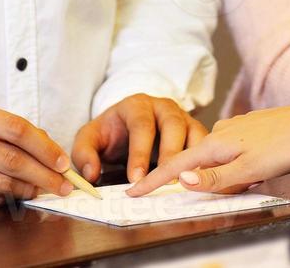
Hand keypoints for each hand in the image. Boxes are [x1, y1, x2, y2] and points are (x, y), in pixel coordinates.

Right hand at [0, 97, 74, 207]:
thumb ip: (7, 128)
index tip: (63, 162)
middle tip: (62, 185)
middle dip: (44, 174)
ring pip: (0, 182)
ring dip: (27, 189)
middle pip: (11, 159)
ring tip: (42, 190)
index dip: (45, 147)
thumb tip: (48, 147)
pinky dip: (5, 199)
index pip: (16, 129)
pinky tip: (14, 196)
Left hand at [70, 93, 207, 183]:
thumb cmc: (110, 134)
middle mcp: (163, 107)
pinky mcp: (195, 131)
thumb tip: (91, 174)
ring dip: (192, 158)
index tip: (135, 179)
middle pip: (172, 125)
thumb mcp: (89, 139)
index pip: (141, 125)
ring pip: (193, 133)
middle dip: (170, 154)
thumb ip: (84, 154)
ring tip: (187, 183)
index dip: (139, 152)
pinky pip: (205, 144)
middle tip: (166, 181)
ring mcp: (182, 117)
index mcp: (136, 105)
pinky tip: (200, 180)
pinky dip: (205, 161)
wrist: (126, 127)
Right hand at [126, 93, 289, 196]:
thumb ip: (214, 178)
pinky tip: (254, 168)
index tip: (132, 191)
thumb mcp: (249, 170)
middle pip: (194, 162)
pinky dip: (234, 166)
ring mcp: (235, 130)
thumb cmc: (285, 146)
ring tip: (242, 178)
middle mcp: (220, 133)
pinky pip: (231, 153)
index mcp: (215, 144)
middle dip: (193, 180)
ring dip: (220, 175)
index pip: (175, 166)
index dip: (153, 180)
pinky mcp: (248, 131)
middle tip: (200, 188)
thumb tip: (180, 180)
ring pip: (215, 159)